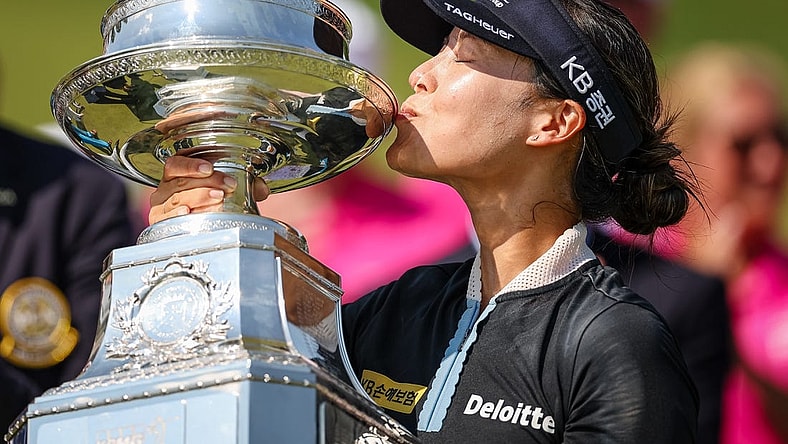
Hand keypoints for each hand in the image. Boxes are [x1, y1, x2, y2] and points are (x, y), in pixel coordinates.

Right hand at [148, 156, 269, 224]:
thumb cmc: (207, 202)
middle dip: (206, 183)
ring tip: (218, 199)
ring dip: (199, 198)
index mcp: (176, 174)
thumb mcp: (225, 191)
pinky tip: (188, 213)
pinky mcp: (161, 225)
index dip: (190, 165)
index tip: (208, 168)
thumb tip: (262, 188)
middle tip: (227, 187)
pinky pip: (168, 219)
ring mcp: (161, 208)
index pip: (176, 164)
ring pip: (177, 200)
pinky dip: (179, 216)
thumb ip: (245, 186)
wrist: (192, 230)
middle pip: (181, 183)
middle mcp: (165, 190)